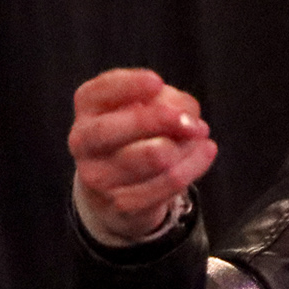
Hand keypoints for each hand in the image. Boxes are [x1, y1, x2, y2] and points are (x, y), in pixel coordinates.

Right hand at [69, 68, 217, 243]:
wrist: (120, 190)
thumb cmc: (139, 134)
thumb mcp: (149, 108)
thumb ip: (167, 101)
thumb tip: (187, 115)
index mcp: (87, 108)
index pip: (96, 93)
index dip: (126, 86)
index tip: (157, 82)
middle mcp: (82, 141)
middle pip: (107, 131)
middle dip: (152, 121)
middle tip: (188, 120)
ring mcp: (97, 177)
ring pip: (142, 160)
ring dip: (181, 147)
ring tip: (201, 135)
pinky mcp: (121, 206)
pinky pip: (161, 188)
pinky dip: (190, 168)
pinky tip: (206, 152)